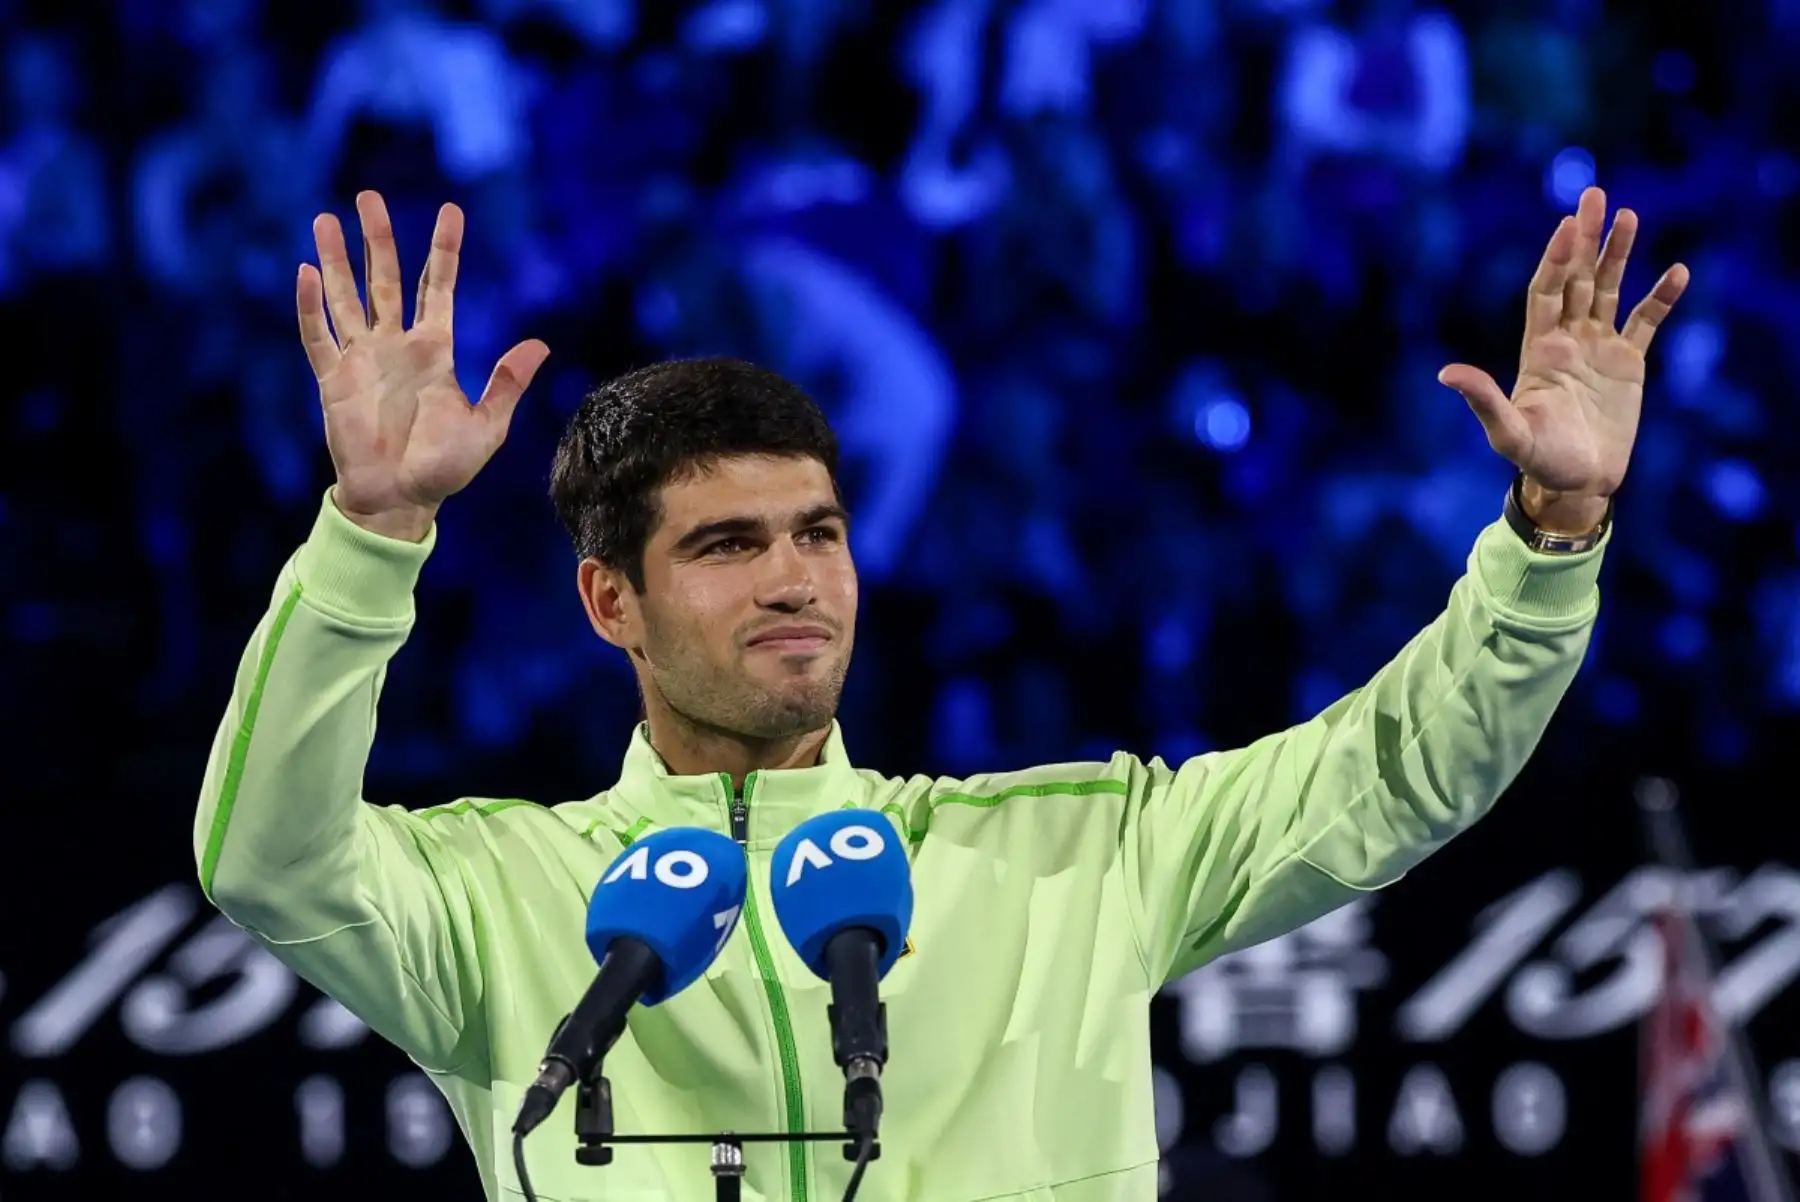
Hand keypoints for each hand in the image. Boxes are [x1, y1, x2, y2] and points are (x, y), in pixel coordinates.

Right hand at [298, 192, 549, 541]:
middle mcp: (395, 345)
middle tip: (368, 196)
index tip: (450, 210)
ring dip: (335, 259)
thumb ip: (507, 383)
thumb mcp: (487, 427)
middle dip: (377, 238)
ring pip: (346, 297)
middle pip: (384, 279)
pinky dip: (310, 306)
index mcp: (434, 349)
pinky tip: (305, 272)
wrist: (401, 499)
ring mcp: (362, 359)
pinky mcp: (333, 380)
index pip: (436, 287)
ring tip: (325, 219)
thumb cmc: (445, 468)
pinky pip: (318, 336)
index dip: (443, 250)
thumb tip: (540, 344)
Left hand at [1438, 186, 1688, 532]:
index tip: (1567, 226)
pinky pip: (1646, 322)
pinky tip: (1677, 272)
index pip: (1546, 292)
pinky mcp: (1629, 364)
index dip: (1555, 259)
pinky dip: (1660, 299)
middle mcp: (1567, 340)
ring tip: (1629, 215)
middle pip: (1575, 278)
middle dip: (1585, 239)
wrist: (1576, 485)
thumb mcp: (1508, 432)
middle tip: (1595, 194)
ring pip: (1608, 290)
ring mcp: (1598, 349)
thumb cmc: (1538, 461)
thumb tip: (1445, 375)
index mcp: (1538, 350)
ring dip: (1617, 255)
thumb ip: (1483, 400)